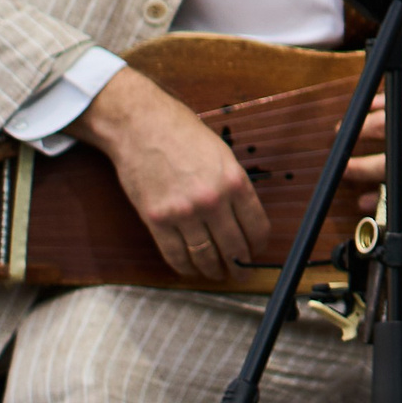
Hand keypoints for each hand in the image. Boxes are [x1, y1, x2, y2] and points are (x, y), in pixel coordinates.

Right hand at [70, 67, 273, 280]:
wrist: (143, 127)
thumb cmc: (184, 136)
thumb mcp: (223, 156)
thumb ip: (235, 186)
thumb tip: (244, 217)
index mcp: (235, 182)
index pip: (256, 226)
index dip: (258, 245)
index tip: (256, 252)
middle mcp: (213, 200)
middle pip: (233, 246)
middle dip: (239, 265)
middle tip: (240, 273)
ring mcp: (183, 213)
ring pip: (205, 256)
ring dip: (213, 271)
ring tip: (218, 275)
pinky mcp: (157, 220)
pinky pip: (174, 254)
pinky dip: (185, 268)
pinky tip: (191, 270)